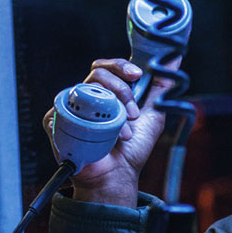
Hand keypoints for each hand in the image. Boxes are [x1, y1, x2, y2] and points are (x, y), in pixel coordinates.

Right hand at [41, 58, 173, 206]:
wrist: (119, 175)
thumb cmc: (133, 148)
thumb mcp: (154, 113)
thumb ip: (162, 85)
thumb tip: (174, 57)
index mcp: (108, 92)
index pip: (109, 66)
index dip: (122, 66)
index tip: (137, 75)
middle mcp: (89, 97)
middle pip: (97, 74)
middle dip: (121, 91)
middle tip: (133, 113)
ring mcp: (72, 109)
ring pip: (85, 91)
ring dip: (110, 112)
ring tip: (124, 132)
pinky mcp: (56, 122)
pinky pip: (64, 111)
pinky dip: (85, 124)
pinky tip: (98, 137)